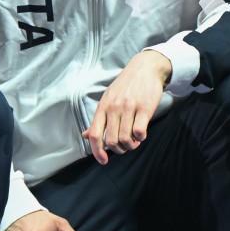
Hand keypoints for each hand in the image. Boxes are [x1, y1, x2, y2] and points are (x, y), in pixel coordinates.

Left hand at [83, 49, 171, 164]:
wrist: (144, 69)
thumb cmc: (125, 87)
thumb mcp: (107, 100)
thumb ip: (97, 120)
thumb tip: (85, 136)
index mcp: (102, 108)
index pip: (94, 134)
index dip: (97, 151)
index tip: (104, 161)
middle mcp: (113, 108)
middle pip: (110, 140)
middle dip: (118, 150)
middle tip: (125, 147)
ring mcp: (128, 108)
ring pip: (125, 138)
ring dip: (131, 145)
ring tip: (135, 141)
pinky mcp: (144, 108)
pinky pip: (139, 131)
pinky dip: (140, 138)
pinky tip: (142, 134)